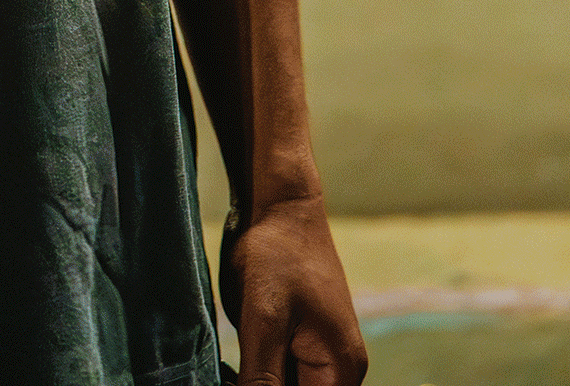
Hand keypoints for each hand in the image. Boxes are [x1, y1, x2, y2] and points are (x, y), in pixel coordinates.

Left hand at [219, 195, 366, 385]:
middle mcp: (339, 369)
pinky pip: (282, 372)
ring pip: (286, 385)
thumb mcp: (262, 318)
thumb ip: (262, 377)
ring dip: (257, 380)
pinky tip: (233, 364)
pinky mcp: (302, 338)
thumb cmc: (275, 252)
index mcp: (340, 370)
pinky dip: (258, 373)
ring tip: (229, 368)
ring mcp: (322, 353)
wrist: (280, 202)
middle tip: (228, 372)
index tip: (237, 379)